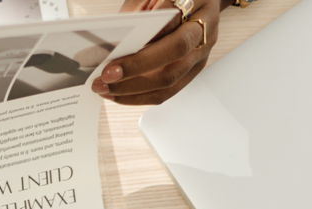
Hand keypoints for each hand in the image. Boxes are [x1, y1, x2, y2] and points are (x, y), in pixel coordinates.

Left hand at [94, 0, 229, 105]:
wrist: (196, 1)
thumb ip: (137, 11)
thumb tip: (112, 43)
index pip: (173, 16)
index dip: (146, 33)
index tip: (117, 47)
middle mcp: (204, 26)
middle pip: (176, 50)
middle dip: (138, 66)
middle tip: (107, 74)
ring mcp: (202, 51)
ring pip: (172, 77)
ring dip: (135, 89)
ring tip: (107, 89)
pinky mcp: (194, 70)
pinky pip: (169, 91)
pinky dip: (141, 96)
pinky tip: (119, 95)